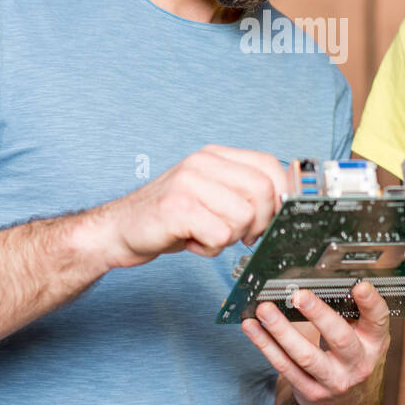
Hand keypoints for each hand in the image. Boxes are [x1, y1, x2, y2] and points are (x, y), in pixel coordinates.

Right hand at [96, 145, 286, 268]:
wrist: (119, 230)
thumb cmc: (169, 216)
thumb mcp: (208, 194)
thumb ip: (241, 192)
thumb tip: (285, 205)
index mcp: (214, 156)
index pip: (268, 165)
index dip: (281, 195)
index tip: (275, 217)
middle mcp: (202, 163)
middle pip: (263, 191)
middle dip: (259, 222)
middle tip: (241, 235)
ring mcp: (189, 183)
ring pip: (244, 217)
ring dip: (229, 237)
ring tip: (206, 234)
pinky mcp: (178, 208)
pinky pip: (220, 235)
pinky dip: (210, 248)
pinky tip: (192, 241)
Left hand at [240, 281, 390, 404]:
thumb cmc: (354, 357)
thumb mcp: (364, 337)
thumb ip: (351, 313)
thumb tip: (320, 280)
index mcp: (374, 342)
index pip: (378, 320)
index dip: (371, 303)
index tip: (360, 286)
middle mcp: (357, 363)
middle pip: (340, 339)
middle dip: (319, 315)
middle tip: (299, 296)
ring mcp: (334, 381)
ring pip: (305, 356)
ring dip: (281, 331)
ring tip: (264, 310)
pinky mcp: (310, 391)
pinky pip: (284, 366)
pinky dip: (266, 345)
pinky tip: (253, 327)